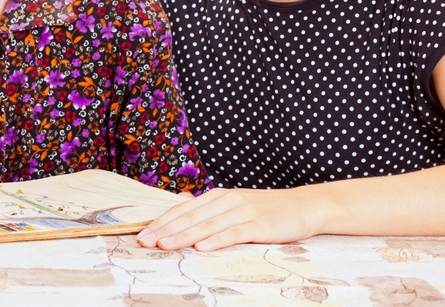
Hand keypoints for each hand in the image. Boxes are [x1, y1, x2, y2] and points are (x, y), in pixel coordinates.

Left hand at [136, 187, 325, 250]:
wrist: (302, 207)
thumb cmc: (265, 210)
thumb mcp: (233, 204)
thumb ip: (208, 207)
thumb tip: (180, 203)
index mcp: (216, 197)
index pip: (182, 210)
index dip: (161, 221)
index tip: (142, 234)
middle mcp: (226, 201)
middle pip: (189, 217)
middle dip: (165, 230)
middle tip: (144, 241)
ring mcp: (242, 211)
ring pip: (206, 225)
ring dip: (183, 235)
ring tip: (165, 245)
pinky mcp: (258, 224)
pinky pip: (233, 233)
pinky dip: (216, 240)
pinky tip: (202, 247)